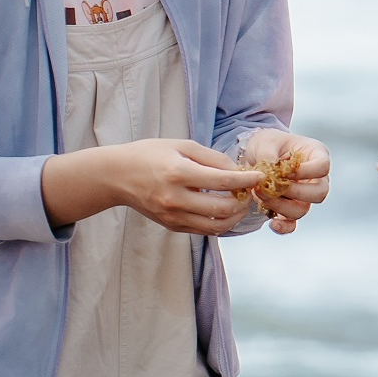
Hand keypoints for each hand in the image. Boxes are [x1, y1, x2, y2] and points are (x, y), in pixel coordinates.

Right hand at [106, 139, 261, 234]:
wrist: (118, 175)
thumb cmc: (150, 155)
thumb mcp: (181, 146)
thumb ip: (212, 158)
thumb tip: (237, 170)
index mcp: (178, 173)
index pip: (222, 181)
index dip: (246, 180)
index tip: (259, 176)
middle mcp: (175, 198)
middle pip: (222, 208)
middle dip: (243, 201)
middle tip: (249, 191)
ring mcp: (172, 216)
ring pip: (216, 226)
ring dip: (235, 217)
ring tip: (239, 203)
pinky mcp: (171, 226)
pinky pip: (204, 230)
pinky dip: (220, 223)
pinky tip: (224, 211)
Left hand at [235, 130, 333, 234]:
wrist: (255, 155)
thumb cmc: (267, 143)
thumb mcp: (265, 142)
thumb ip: (269, 156)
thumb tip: (269, 175)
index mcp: (315, 155)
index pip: (322, 167)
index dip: (306, 172)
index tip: (285, 170)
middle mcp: (315, 178)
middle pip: (319, 193)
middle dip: (296, 192)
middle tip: (274, 186)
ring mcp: (305, 196)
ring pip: (303, 210)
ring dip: (281, 206)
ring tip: (260, 194)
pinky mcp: (291, 208)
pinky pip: (292, 224)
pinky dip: (284, 227)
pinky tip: (273, 224)